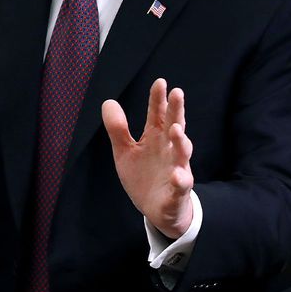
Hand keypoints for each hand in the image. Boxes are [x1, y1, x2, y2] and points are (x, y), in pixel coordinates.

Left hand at [101, 78, 194, 238]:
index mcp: (156, 139)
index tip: (160, 82)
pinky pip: (181, 186)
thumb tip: (108, 102)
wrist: (157, 209)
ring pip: (182, 154)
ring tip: (176, 129)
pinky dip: (180, 180)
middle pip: (175, 127)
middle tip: (177, 92)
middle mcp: (170, 151)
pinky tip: (177, 175)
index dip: (158, 100)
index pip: (159, 115)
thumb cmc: (144, 175)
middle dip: (177, 111)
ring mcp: (176, 170)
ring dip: (181, 142)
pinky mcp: (177, 192)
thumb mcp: (125, 151)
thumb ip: (118, 129)